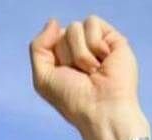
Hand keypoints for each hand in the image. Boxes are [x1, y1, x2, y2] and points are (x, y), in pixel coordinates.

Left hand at [30, 16, 149, 139]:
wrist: (100, 107)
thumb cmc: (72, 98)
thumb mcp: (43, 77)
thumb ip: (38, 47)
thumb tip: (54, 21)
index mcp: (60, 59)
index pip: (49, 40)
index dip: (53, 58)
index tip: (63, 76)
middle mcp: (78, 49)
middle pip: (61, 34)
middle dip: (67, 57)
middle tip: (80, 75)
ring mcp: (95, 43)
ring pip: (75, 27)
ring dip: (80, 54)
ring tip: (92, 71)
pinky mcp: (112, 38)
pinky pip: (92, 22)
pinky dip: (94, 44)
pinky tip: (103, 60)